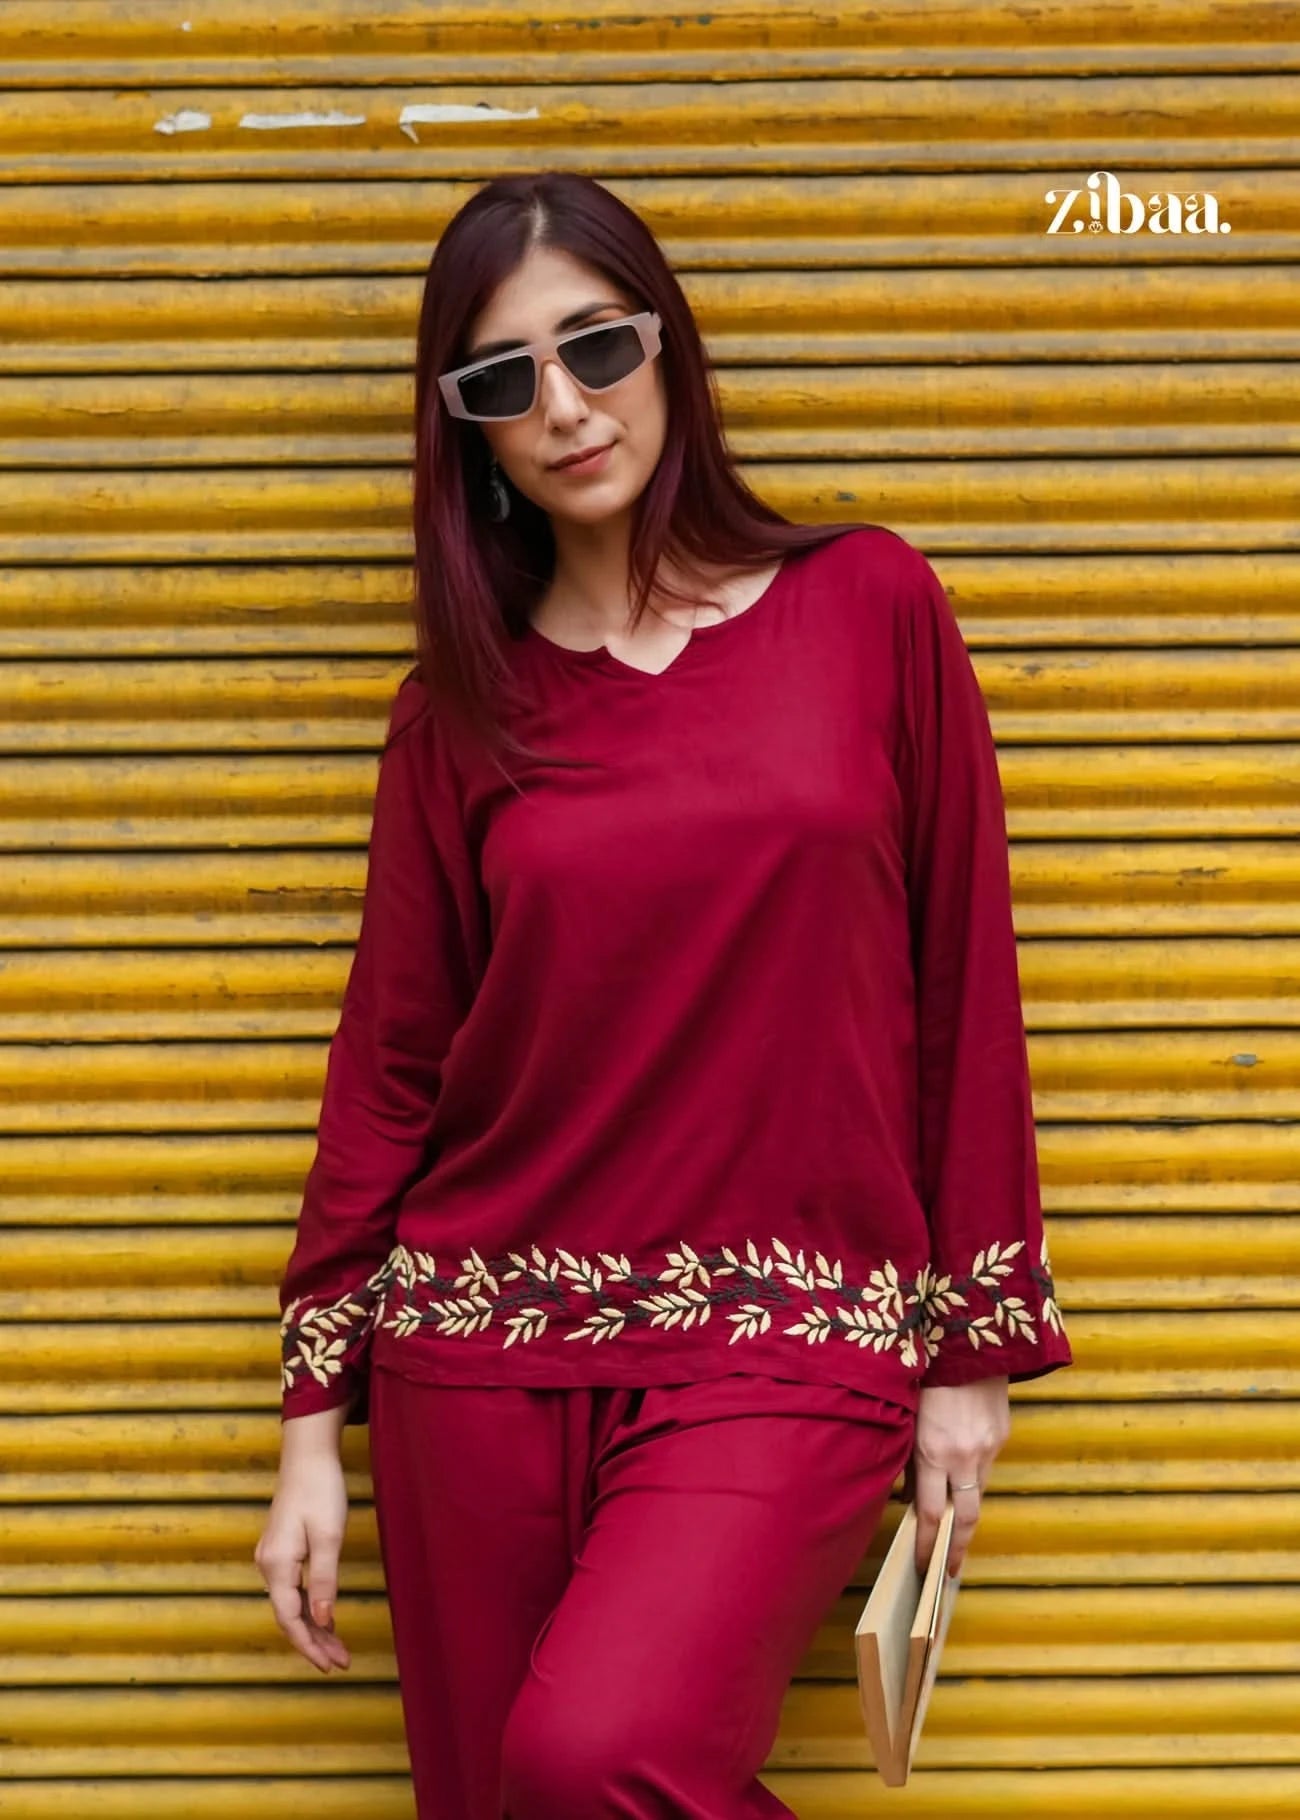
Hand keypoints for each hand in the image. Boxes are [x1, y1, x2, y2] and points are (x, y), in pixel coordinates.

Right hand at [254, 1406, 353, 1673]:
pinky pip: (292, 1590)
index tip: (331, 1666)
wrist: (307, 1455)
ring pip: (291, 1605)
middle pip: (289, 1616)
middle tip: (341, 1663)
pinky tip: (326, 1618)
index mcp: (277, 1564)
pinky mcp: (281, 1550)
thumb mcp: (329, 1536)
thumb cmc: (320, 1490)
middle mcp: (268, 1565)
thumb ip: (324, 1581)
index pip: (290, 1619)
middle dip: (314, 1642)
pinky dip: (309, 1608)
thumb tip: (322, 1621)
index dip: (309, 1646)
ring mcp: (272, 1558)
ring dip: (313, 1628)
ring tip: (338, 1649)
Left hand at [906, 1375, 1010, 1579]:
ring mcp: (988, 1447)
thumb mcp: (907, 1419)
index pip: (929, 1513)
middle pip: (965, 1517)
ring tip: (954, 1533)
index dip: (926, 1544)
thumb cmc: (926, 1377)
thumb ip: (908, 1460)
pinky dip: (973, 1478)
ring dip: (965, 1513)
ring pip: (978, 1493)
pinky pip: (986, 1467)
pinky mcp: (1002, 1436)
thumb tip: (907, 1497)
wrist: (968, 1342)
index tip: (923, 1567)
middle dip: (956, 1548)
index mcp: (933, 1451)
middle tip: (948, 1571)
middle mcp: (964, 1456)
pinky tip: (963, 1480)